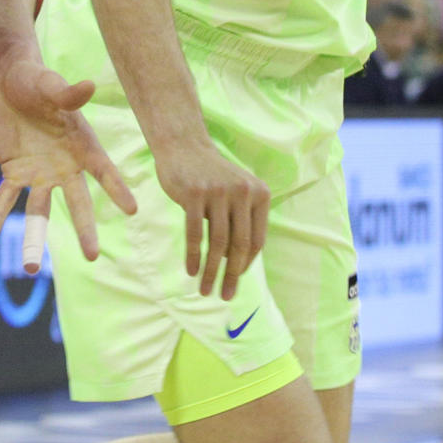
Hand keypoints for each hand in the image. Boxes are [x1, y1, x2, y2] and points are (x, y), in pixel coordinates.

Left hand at [0, 59, 137, 273]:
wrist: (6, 81)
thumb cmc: (35, 79)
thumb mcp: (50, 84)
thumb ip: (67, 93)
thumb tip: (87, 86)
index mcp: (82, 145)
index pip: (104, 171)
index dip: (117, 189)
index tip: (132, 209)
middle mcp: (65, 166)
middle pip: (77, 203)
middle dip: (84, 229)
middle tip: (92, 256)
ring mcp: (39, 173)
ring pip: (39, 212)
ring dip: (34, 239)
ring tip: (29, 269)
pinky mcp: (13, 171)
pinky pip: (5, 199)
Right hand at [153, 133, 269, 301]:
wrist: (183, 146)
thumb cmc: (211, 176)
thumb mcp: (236, 192)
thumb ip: (242, 221)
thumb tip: (239, 264)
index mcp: (259, 194)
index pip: (256, 240)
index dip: (246, 265)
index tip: (235, 281)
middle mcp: (242, 192)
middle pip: (239, 245)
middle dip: (231, 276)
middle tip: (224, 296)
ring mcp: (218, 192)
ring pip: (217, 243)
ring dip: (211, 271)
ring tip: (205, 289)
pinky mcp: (194, 194)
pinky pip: (195, 233)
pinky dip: (193, 256)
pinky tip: (191, 270)